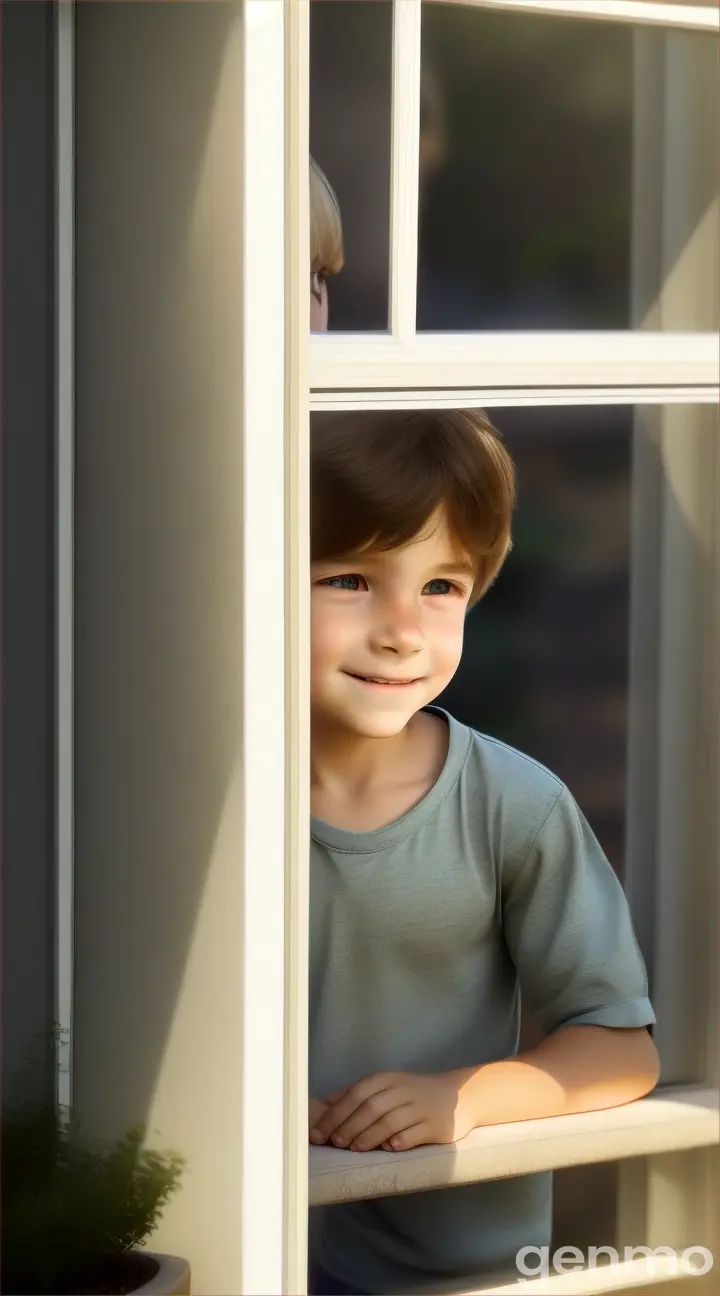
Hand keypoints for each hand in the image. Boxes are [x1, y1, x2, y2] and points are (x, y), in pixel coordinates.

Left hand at [309, 1070, 476, 1153]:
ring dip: (370, 1135)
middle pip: (371, 1107)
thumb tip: (321, 1108)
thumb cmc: (412, 1094)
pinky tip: (389, 1148)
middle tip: (335, 1143)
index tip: (318, 1133)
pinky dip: (401, 1140)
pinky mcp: (436, 1125)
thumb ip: (355, 1096)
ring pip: (390, 1120)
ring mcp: (420, 1107)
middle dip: (349, 1126)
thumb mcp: (385, 1087)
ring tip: (356, 1148)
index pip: (355, 1094)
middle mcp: (401, 1090)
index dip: (335, 1114)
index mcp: (386, 1080)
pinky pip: (415, 1133)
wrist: (458, 1096)